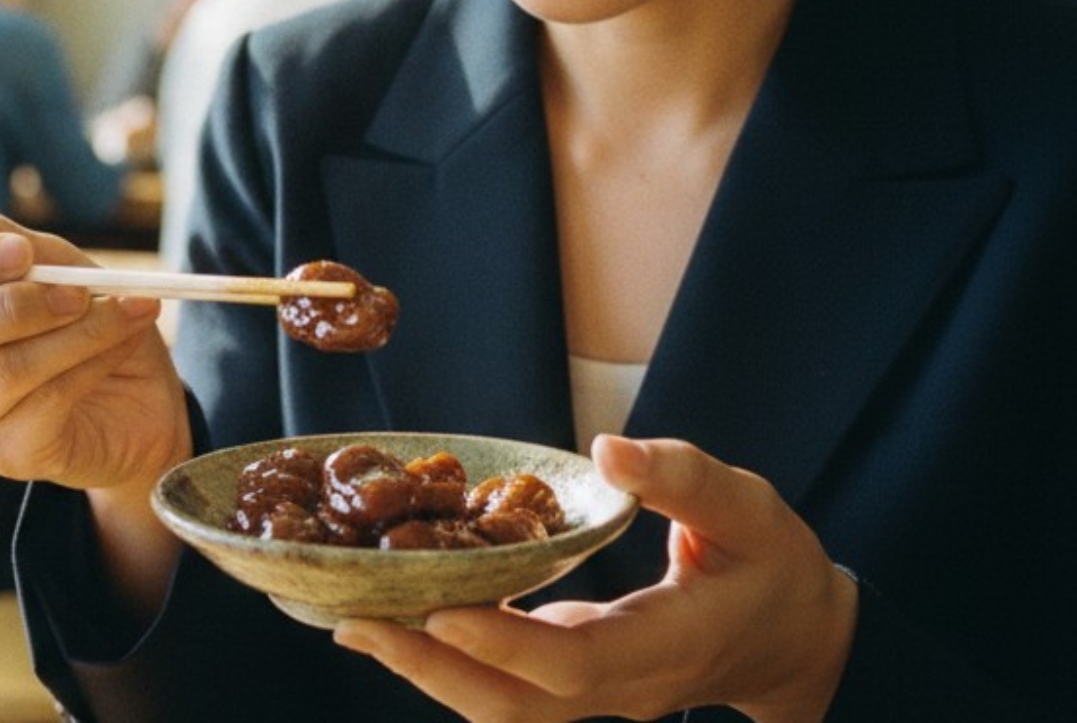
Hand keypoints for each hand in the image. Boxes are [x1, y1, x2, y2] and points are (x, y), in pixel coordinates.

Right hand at [0, 204, 186, 493]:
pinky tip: (124, 340)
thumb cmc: (80, 321)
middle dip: (9, 305)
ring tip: (124, 308)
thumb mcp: (52, 266)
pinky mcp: (7, 455)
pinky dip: (94, 359)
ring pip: (4, 368)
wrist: (141, 398)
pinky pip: (47, 399)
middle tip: (77, 290)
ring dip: (75, 331)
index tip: (19, 250)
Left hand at [333, 436, 857, 722]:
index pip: (575, 663)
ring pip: (500, 707)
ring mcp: (593, 694)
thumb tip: (609, 449)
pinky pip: (502, 686)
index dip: (503, 646)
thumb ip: (684, 481)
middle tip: (356, 621)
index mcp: (665, 646)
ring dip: (425, 671)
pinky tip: (392, 617)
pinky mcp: (570, 680)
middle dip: (432, 669)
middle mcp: (620, 687)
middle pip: (515, 705)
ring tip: (352, 621)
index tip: (437, 614)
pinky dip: (445, 659)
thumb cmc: (773, 566)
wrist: (795, 640)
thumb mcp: (748, 509)